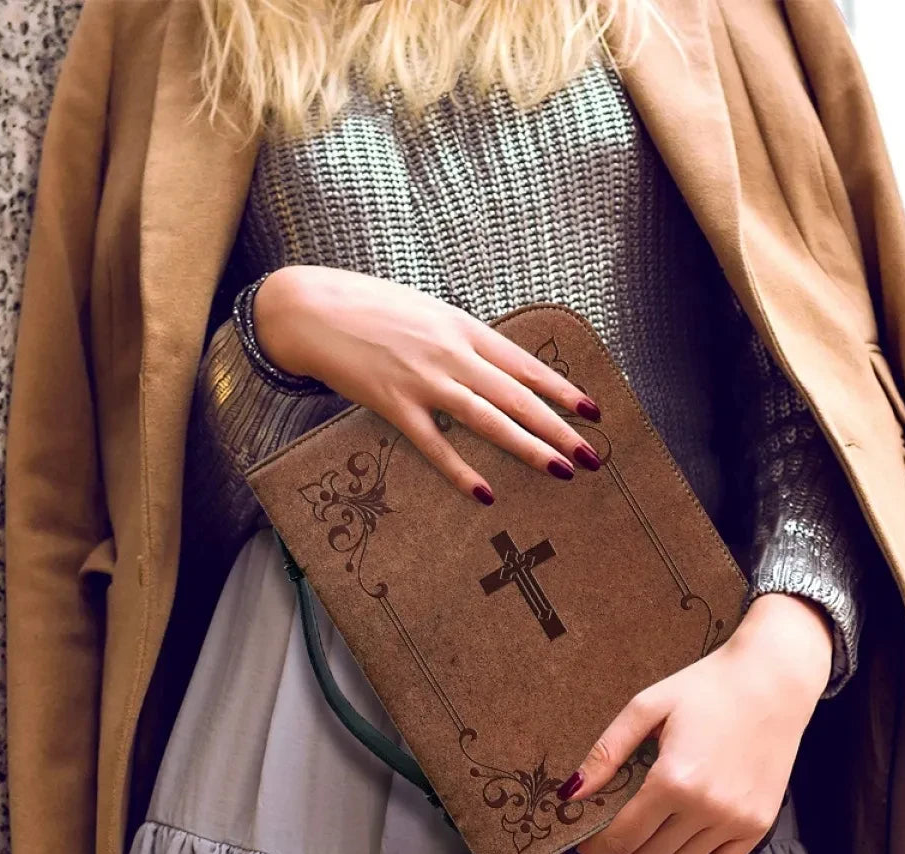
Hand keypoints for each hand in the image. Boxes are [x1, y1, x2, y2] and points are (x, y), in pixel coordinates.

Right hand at [252, 265, 602, 502]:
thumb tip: (498, 368)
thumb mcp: (428, 312)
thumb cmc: (372, 308)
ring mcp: (422, 380)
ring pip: (487, 420)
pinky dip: (460, 472)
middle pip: (517, 397)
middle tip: (592, 456)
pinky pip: (433, 446)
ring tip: (560, 472)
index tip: (593, 412)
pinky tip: (485, 494)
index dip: (562, 390)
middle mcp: (450, 353)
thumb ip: (464, 340)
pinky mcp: (392, 404)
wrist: (311, 309)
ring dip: (528, 449)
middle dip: (559, 429)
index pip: (524, 365)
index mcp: (463, 328)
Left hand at [569, 593, 833, 853]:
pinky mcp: (758, 825)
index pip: (622, 836)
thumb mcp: (647, 707)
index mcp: (673, 779)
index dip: (596, 849)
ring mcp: (736, 820)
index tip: (582, 847)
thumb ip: (606, 752)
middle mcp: (706, 807)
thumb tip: (570, 793)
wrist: (773, 680)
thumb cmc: (706, 688)